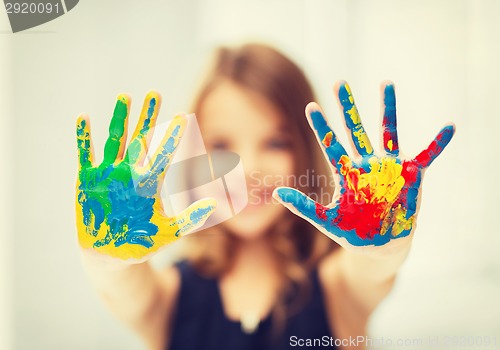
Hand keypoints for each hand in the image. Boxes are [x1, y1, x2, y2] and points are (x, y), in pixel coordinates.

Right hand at [76, 92, 215, 261]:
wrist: (109, 255)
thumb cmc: (140, 243)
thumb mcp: (169, 231)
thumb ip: (191, 218)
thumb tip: (216, 204)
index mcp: (149, 182)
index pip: (164, 153)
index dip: (173, 135)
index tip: (184, 115)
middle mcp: (130, 173)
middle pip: (141, 139)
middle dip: (148, 117)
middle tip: (155, 94)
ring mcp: (108, 174)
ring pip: (116, 140)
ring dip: (120, 119)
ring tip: (125, 96)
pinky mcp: (87, 181)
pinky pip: (85, 155)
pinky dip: (84, 138)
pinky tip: (84, 118)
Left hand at [273, 81, 454, 252]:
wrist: (381, 245)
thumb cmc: (354, 231)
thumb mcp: (326, 219)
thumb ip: (303, 206)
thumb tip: (277, 194)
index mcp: (347, 173)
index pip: (331, 144)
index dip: (322, 126)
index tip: (310, 107)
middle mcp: (367, 164)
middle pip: (355, 130)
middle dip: (348, 108)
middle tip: (339, 83)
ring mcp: (389, 167)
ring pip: (387, 132)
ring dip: (387, 109)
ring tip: (386, 83)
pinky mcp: (411, 175)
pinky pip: (427, 155)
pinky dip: (438, 143)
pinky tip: (450, 127)